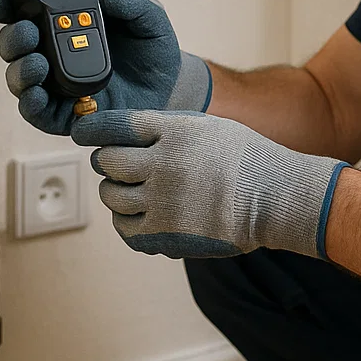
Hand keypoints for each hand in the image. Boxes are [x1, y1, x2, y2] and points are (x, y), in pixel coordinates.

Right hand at [0, 0, 212, 134]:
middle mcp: (52, 52)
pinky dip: (30, 103)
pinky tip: (36, 94)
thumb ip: (130, 1)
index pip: (24, 11)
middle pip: (15, 44)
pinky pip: (37, 112)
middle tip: (27, 31)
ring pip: (19, 77)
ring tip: (36, 62)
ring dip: (19, 68)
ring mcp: (55, 84)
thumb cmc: (154, 47)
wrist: (172, 85)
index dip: (6, 4)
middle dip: (13, 37)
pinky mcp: (64, 114)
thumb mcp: (149, 16)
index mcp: (64, 23)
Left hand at [73, 110, 347, 258]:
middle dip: (108, 162)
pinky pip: (125, 228)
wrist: (275, 198)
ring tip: (131, 191)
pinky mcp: (164, 234)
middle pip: (108, 162)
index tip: (84, 133)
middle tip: (117, 164)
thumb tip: (122, 136)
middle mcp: (162, 165)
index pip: (114, 126)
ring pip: (111, 196)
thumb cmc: (244, 159)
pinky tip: (139, 214)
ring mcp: (162, 201)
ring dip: (115, 191)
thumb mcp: (205, 127)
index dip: (92, 129)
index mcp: (173, 132)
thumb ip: (164, 129)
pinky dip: (126, 220)